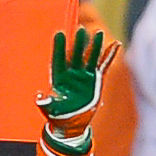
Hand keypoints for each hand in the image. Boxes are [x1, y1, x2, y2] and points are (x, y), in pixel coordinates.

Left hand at [36, 28, 117, 150]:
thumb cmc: (57, 116)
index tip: (59, 34)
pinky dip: (109, 56)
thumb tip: (39, 97)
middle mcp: (71, 73)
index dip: (58, 47)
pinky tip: (116, 45)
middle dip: (77, 44)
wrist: (71, 124)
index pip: (58, 59)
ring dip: (94, 46)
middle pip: (75, 55)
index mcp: (59, 78)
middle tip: (80, 31)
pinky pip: (103, 65)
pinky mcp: (95, 80)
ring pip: (89, 57)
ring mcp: (84, 75)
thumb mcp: (50, 110)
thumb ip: (45, 103)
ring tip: (98, 33)